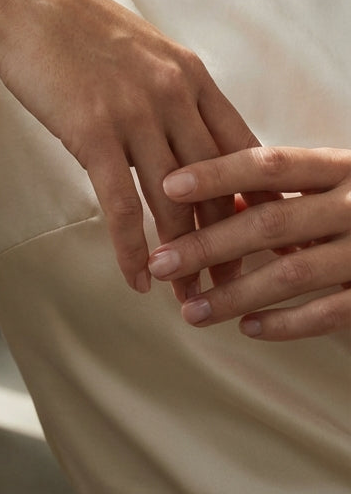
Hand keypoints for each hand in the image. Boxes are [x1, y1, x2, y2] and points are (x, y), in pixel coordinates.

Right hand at [0, 0, 259, 297]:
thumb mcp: (140, 50)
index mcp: (191, 76)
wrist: (18, 0)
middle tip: (235, 285)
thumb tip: (181, 137)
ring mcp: (135, 113)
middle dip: (230, 242)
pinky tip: (137, 279)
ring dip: (185, 259)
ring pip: (175, 203)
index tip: (266, 238)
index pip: (244, 149)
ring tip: (191, 299)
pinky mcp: (93, 131)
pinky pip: (122, 204)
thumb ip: (168, 92)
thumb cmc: (72, 25)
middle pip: (218, 185)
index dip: (257, 199)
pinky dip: (132, 249)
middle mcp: (174, 95)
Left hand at [147, 146, 350, 338]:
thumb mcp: (333, 178)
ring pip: (293, 275)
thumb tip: (212, 196)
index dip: (218, 173)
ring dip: (235, 295)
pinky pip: (330, 313)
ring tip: (190, 311)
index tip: (168, 185)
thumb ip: (280, 185)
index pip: (270, 163)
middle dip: (209, 243)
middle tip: (160, 262)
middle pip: (271, 223)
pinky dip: (287, 324)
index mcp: (340, 167)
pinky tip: (249, 330)